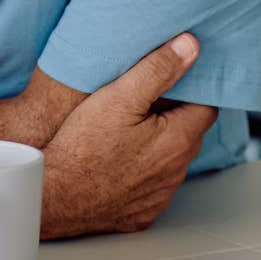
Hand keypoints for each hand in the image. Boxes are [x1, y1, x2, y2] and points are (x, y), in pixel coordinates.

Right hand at [39, 34, 217, 239]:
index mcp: (178, 140)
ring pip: (171, 162)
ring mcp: (159, 196)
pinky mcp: (142, 212)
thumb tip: (189, 47)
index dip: (194, 89)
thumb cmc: (81, 148)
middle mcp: (176, 172)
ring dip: (160, 145)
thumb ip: (157, 69)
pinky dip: (143, 173)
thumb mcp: (118, 97)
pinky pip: (152, 188)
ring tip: (130, 129)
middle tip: (148, 99)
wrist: (53, 196)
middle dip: (176, 115)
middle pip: (189, 133)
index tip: (178, 79)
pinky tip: (119, 161)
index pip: (207, 106)